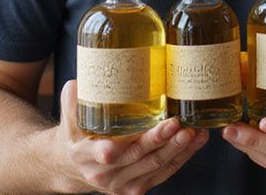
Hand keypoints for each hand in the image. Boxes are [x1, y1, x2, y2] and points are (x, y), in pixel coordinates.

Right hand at [49, 79, 208, 194]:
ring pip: (155, 166)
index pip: (102, 152)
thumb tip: (79, 81)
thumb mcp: (70, 116)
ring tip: (195, 131)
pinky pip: (164, 172)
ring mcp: (122, 184)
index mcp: (84, 154)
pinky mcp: (137, 188)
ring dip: (178, 149)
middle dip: (159, 141)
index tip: (126, 140)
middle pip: (137, 157)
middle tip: (177, 124)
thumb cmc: (76, 134)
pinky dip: (182, 156)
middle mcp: (104, 174)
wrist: (74, 166)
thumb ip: (73, 99)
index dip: (112, 149)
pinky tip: (196, 140)